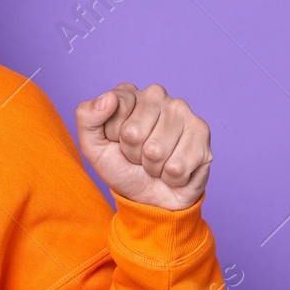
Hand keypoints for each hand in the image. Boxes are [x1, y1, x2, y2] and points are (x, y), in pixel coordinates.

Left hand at [75, 83, 211, 210]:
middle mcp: (157, 95)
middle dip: (132, 152)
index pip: (114, 108)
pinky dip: (171, 177)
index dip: (112, 134)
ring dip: (152, 166)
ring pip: (156, 150)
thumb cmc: (121, 166)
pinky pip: (177, 166)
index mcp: (129, 93)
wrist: (149, 196)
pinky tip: (174, 170)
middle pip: (133, 132)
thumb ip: (87, 116)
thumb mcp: (93, 145)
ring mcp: (182, 112)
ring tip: (156, 162)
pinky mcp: (202, 133)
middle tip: (138, 155)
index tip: (117, 141)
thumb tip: (109, 97)